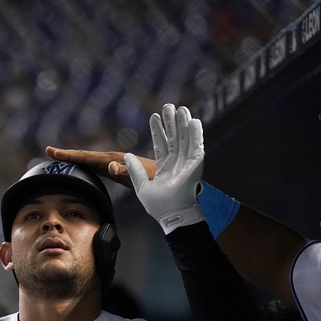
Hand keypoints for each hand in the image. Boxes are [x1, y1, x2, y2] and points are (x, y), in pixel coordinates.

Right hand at [44, 146, 154, 188]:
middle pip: (85, 156)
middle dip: (67, 154)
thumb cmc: (157, 182)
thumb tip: (109, 166)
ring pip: (91, 160)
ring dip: (75, 159)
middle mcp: (114, 159)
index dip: (70, 155)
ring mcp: (116, 163)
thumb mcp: (142, 178)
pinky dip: (86, 165)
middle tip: (49, 151)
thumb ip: (126, 171)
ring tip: (60, 158)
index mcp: (115, 160)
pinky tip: (82, 168)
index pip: (87, 157)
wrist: (169, 181)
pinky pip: (98, 166)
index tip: (53, 152)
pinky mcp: (120, 169)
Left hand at [124, 104, 204, 233]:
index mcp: (163, 166)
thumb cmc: (158, 205)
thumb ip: (133, 171)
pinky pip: (196, 146)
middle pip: (174, 137)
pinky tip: (192, 121)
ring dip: (182, 123)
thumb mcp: (141, 186)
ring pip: (184, 138)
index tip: (154, 116)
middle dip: (171, 122)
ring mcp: (186, 162)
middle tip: (168, 106)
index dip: (158, 130)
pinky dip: (195, 133)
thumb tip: (124, 157)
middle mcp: (176, 162)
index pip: (161, 143)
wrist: (173, 214)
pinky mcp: (195, 164)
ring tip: (179, 108)